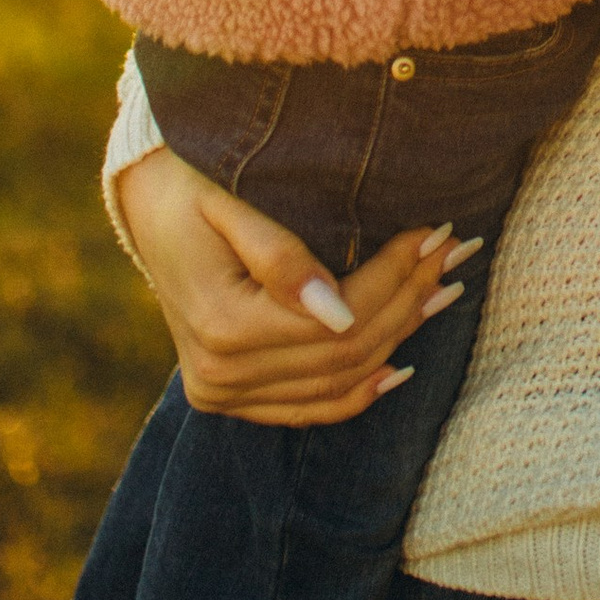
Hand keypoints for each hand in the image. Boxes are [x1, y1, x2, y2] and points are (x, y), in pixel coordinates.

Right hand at [114, 147, 474, 424]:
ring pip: (336, 382)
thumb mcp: (229, 205)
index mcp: (222, 325)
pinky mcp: (229, 399)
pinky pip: (307, 409)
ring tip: (442, 292)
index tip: (436, 233)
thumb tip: (339, 311)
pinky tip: (399, 367)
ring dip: (396, 339)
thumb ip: (280, 258)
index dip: (394, 276)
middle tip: (454, 253)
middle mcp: (221, 375)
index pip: (338, 317)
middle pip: (344, 351)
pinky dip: (357, 393)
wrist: (145, 207)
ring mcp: (223, 395)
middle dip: (407, 300)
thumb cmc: (191, 189)